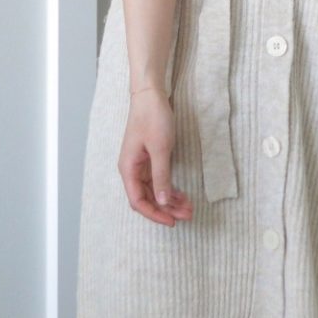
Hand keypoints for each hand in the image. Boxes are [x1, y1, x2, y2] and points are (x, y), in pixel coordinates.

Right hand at [119, 84, 193, 225]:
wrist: (151, 96)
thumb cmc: (152, 118)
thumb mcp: (160, 149)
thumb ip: (161, 176)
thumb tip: (163, 202)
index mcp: (128, 169)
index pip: (138, 201)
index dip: (155, 214)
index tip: (172, 221)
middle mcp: (132, 170)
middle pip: (147, 198)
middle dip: (166, 209)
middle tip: (188, 215)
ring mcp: (141, 165)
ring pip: (154, 191)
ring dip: (170, 201)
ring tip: (189, 207)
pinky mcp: (149, 159)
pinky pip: (158, 180)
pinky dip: (170, 189)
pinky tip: (182, 195)